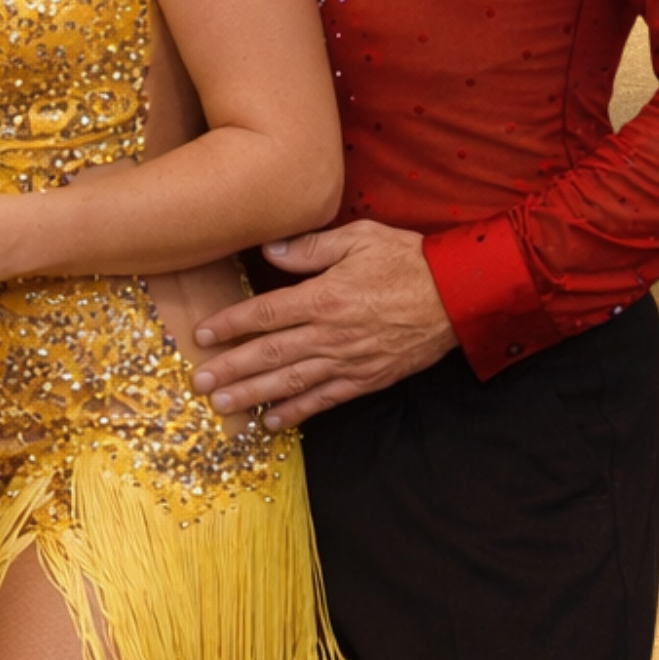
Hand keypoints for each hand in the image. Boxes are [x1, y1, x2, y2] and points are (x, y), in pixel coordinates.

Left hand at [190, 218, 457, 429]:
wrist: (459, 295)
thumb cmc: (408, 259)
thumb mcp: (359, 237)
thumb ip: (312, 247)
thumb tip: (271, 249)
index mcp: (325, 297)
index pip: (266, 313)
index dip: (231, 325)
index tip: (202, 336)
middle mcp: (331, 334)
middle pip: (270, 354)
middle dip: (231, 369)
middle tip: (199, 383)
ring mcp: (349, 361)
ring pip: (291, 382)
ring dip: (254, 395)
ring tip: (223, 406)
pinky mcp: (367, 379)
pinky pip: (325, 400)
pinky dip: (297, 413)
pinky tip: (272, 422)